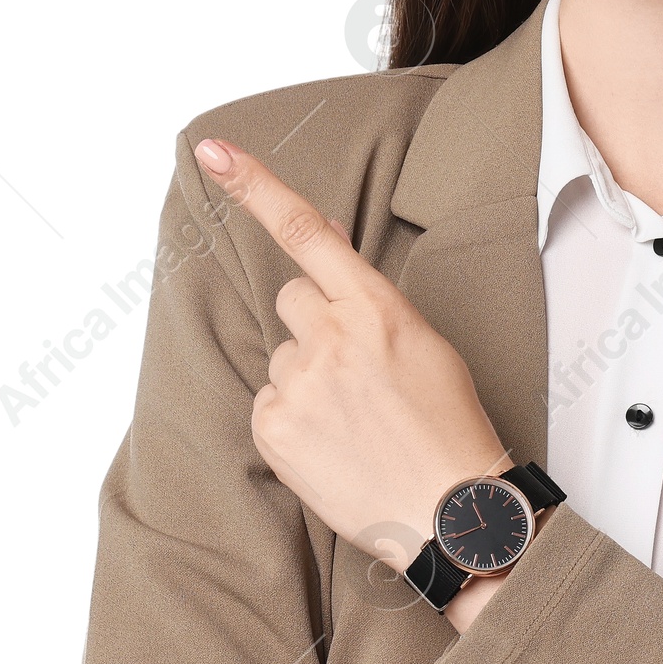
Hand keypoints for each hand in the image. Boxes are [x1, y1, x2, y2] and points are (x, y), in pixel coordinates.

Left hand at [191, 137, 508, 571]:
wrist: (449, 512)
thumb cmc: (449, 427)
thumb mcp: (426, 343)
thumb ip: (369, 292)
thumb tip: (325, 237)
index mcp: (378, 309)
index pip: (306, 231)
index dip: (255, 185)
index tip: (213, 150)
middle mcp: (333, 338)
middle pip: (293, 299)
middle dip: (316, 324)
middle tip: (358, 373)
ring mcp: (300, 384)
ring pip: (285, 356)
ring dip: (309, 379)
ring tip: (356, 422)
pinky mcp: (275, 428)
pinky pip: (270, 403)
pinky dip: (295, 420)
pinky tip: (334, 445)